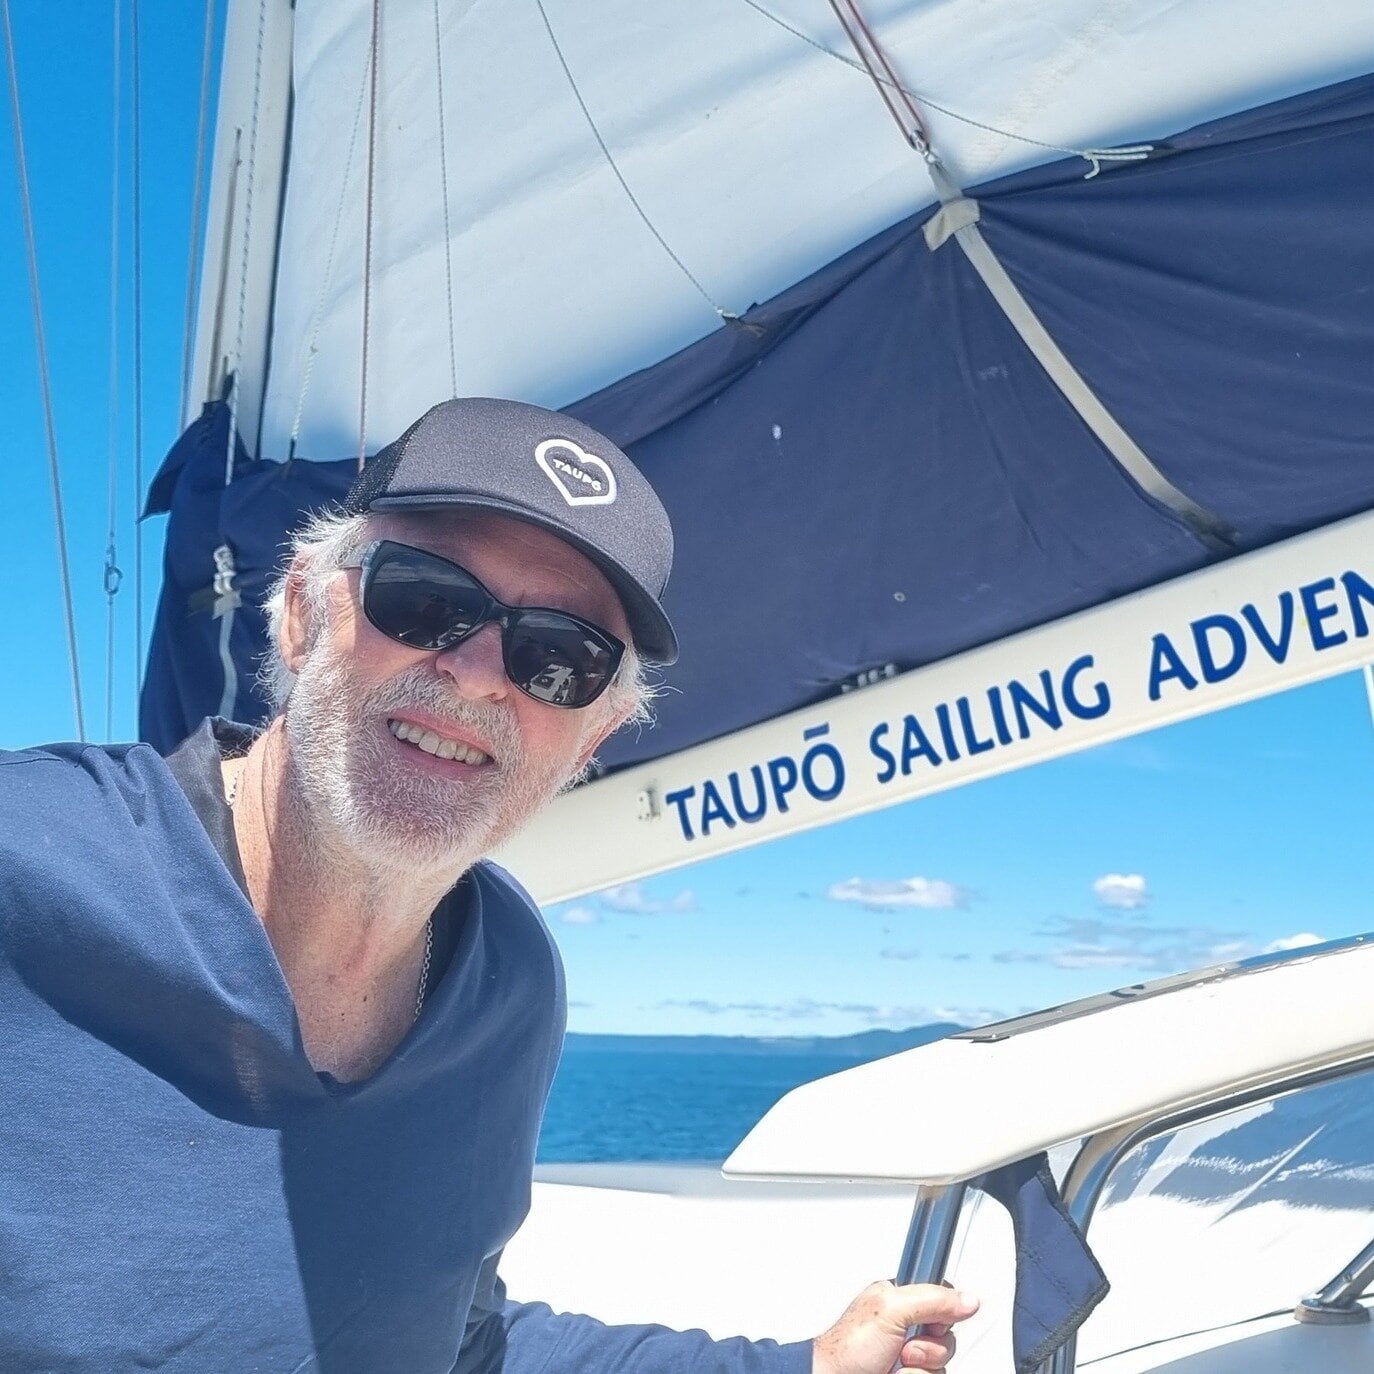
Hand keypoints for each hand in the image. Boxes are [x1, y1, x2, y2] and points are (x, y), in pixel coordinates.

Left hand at [812, 1280, 978, 1372]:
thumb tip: (969, 1300)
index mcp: (901, 1300)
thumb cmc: (848, 1347)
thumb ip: (932, 1300)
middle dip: (928, 1348)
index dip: (942, 1316)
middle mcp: (907, 1328)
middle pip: (947, 1338)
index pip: (942, 1301)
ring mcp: (908, 1357)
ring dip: (919, 1370)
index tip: (931, 1324)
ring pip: (941, 1365)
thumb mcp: (890, 1310)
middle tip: (904, 1349)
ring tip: (895, 1366)